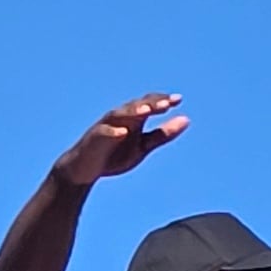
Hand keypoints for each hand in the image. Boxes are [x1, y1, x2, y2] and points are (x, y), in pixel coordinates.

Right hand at [51, 92, 187, 187]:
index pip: (149, 104)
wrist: (84, 170)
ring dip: (133, 111)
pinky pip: (102, 132)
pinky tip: (122, 132)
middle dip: (151, 104)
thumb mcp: (142, 147)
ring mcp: (105, 126)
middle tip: (166, 104)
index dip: (162, 101)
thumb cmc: (113, 156)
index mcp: (133, 119)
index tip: (178, 100)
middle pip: (136, 106)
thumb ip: (162, 135)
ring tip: (146, 111)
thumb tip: (186, 119)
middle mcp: (120, 118)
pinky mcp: (93, 139)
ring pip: (119, 114)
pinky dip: (112, 131)